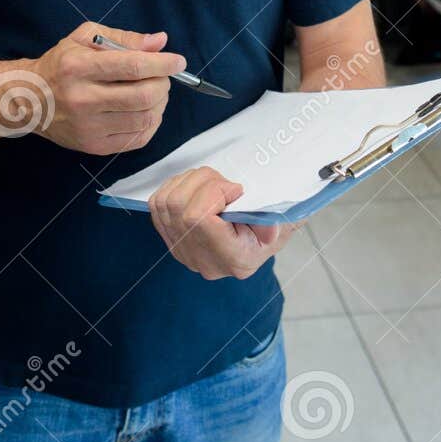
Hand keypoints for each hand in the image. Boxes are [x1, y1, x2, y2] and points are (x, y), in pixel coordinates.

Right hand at [29, 22, 183, 155]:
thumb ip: (124, 38)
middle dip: (163, 84)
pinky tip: (145, 111)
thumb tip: (160, 42)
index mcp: (79, 67)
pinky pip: (138, 139)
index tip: (178, 61)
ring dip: (160, 104)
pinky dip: (151, 123)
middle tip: (163, 77)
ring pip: (144, 119)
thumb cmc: (61, 64)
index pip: (132, 67)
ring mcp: (89, 126)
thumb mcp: (84, 38)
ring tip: (154, 93)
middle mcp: (83, 99)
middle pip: (143, 96)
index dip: (162, 64)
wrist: (29, 100)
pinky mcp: (94, 146)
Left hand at [148, 165, 298, 280]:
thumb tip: (268, 229)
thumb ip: (274, 223)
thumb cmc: (271, 225)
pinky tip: (197, 190)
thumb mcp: (283, 223)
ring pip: (167, 200)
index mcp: (233, 259)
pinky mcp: (170, 239)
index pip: (197, 219)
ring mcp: (183, 251)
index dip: (213, 192)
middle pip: (179, 205)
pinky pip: (157, 203)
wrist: (258, 238)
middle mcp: (203, 260)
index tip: (236, 190)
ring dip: (190, 181)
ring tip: (214, 186)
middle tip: (227, 185)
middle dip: (204, 181)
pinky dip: (175, 187)